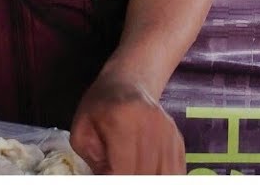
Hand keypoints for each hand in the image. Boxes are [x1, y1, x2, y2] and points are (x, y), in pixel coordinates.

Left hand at [70, 72, 185, 174]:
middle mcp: (151, 125)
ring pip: (165, 173)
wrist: (127, 83)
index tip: (107, 173)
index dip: (115, 178)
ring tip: (133, 171)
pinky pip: (176, 169)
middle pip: (145, 173)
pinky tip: (148, 172)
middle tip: (117, 170)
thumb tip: (110, 178)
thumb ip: (94, 162)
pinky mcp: (178, 138)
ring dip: (148, 178)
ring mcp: (168, 132)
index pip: (124, 168)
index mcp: (122, 120)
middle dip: (131, 179)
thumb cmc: (100, 108)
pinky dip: (163, 176)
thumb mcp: (81, 133)